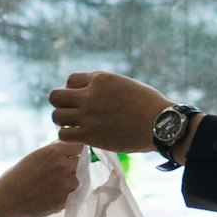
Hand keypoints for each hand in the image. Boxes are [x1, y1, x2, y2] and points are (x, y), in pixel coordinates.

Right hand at [0, 140, 82, 216]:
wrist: (7, 199)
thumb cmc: (16, 177)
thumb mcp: (34, 156)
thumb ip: (52, 151)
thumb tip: (65, 147)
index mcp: (55, 152)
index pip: (79, 146)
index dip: (74, 152)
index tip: (70, 156)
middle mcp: (63, 166)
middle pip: (79, 163)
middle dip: (71, 167)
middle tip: (57, 174)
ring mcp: (65, 184)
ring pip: (77, 181)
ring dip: (69, 183)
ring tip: (51, 187)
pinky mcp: (64, 200)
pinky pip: (70, 196)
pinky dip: (63, 197)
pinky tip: (48, 196)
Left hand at [49, 71, 170, 152]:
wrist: (161, 124)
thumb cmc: (149, 105)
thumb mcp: (125, 84)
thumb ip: (105, 87)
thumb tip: (93, 93)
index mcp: (100, 79)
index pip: (70, 80)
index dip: (73, 90)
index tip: (81, 100)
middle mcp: (91, 95)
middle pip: (55, 96)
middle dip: (61, 104)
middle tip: (72, 112)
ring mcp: (89, 115)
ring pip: (56, 116)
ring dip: (63, 121)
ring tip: (74, 126)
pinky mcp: (91, 135)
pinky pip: (63, 134)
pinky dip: (67, 136)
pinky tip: (79, 137)